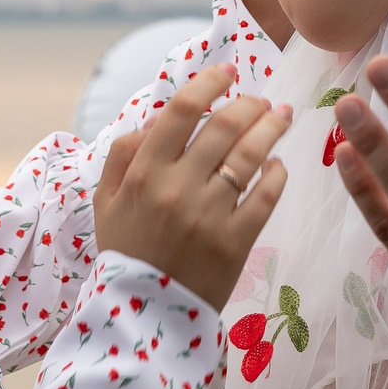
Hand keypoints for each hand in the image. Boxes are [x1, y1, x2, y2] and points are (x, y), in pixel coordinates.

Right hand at [94, 65, 289, 307]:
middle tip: (262, 100)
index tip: (226, 72)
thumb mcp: (106, 203)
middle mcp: (178, 188)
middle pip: (224, 127)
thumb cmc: (126, 253)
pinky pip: (266, 196)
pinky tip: (277, 165)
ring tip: (281, 118)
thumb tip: (154, 121)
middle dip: (249, 104)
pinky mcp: (236, 242)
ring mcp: (209, 215)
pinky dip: (277, 174)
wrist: (144, 316)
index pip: (181, 111)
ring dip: (271, 129)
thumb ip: (123, 156)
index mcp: (144, 174)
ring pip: (251, 156)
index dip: (208, 83)